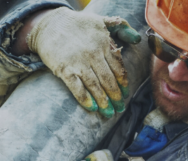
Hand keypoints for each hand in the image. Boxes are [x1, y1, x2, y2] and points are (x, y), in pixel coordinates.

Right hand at [26, 8, 140, 117]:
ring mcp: (78, 62)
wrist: (49, 24)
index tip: (125, 94)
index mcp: (104, 43)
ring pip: (95, 86)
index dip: (123, 83)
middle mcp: (93, 54)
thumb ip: (121, 27)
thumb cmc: (77, 24)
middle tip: (120, 108)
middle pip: (109, 80)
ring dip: (103, 101)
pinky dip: (85, 99)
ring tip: (109, 113)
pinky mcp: (64, 69)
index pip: (118, 68)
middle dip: (116, 96)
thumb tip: (138, 39)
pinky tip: (92, 108)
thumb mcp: (101, 19)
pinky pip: (77, 87)